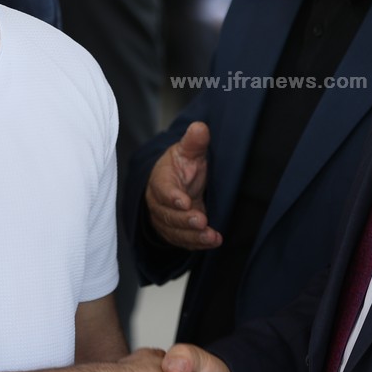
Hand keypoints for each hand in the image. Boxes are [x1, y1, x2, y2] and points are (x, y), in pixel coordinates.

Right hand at [145, 122, 220, 249]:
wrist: (178, 182)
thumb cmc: (182, 166)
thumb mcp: (188, 151)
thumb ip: (194, 143)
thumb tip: (200, 127)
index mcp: (160, 180)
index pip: (163, 189)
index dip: (172, 196)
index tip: (185, 201)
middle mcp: (159, 202)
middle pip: (167, 214)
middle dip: (184, 219)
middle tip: (201, 220)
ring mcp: (165, 219)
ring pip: (174, 231)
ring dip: (193, 235)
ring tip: (211, 236)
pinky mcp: (174, 232)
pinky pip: (182, 241)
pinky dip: (197, 243)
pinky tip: (212, 241)